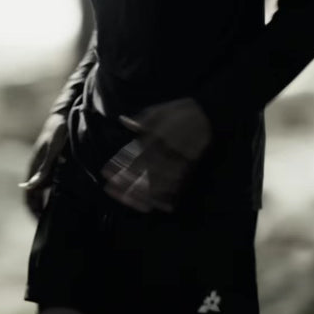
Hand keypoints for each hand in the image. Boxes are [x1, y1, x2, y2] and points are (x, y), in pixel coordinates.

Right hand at [20, 113, 67, 217]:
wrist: (63, 114)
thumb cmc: (58, 130)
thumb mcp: (53, 148)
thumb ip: (44, 167)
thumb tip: (29, 187)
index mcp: (34, 167)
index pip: (29, 195)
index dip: (32, 210)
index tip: (40, 224)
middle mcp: (36, 168)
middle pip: (34, 196)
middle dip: (38, 211)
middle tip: (49, 227)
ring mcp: (44, 166)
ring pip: (41, 190)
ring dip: (45, 203)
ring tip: (56, 217)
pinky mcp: (52, 163)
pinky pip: (49, 183)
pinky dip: (52, 194)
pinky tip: (63, 199)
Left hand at [102, 98, 210, 212]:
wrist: (206, 114)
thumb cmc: (179, 111)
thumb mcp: (158, 110)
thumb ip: (141, 119)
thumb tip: (123, 121)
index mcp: (156, 134)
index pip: (135, 153)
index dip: (120, 165)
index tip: (107, 173)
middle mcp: (165, 148)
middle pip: (144, 169)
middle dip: (128, 181)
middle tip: (113, 190)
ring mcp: (177, 158)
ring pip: (158, 179)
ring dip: (143, 190)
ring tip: (129, 199)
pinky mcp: (188, 166)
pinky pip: (175, 184)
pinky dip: (165, 194)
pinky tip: (154, 202)